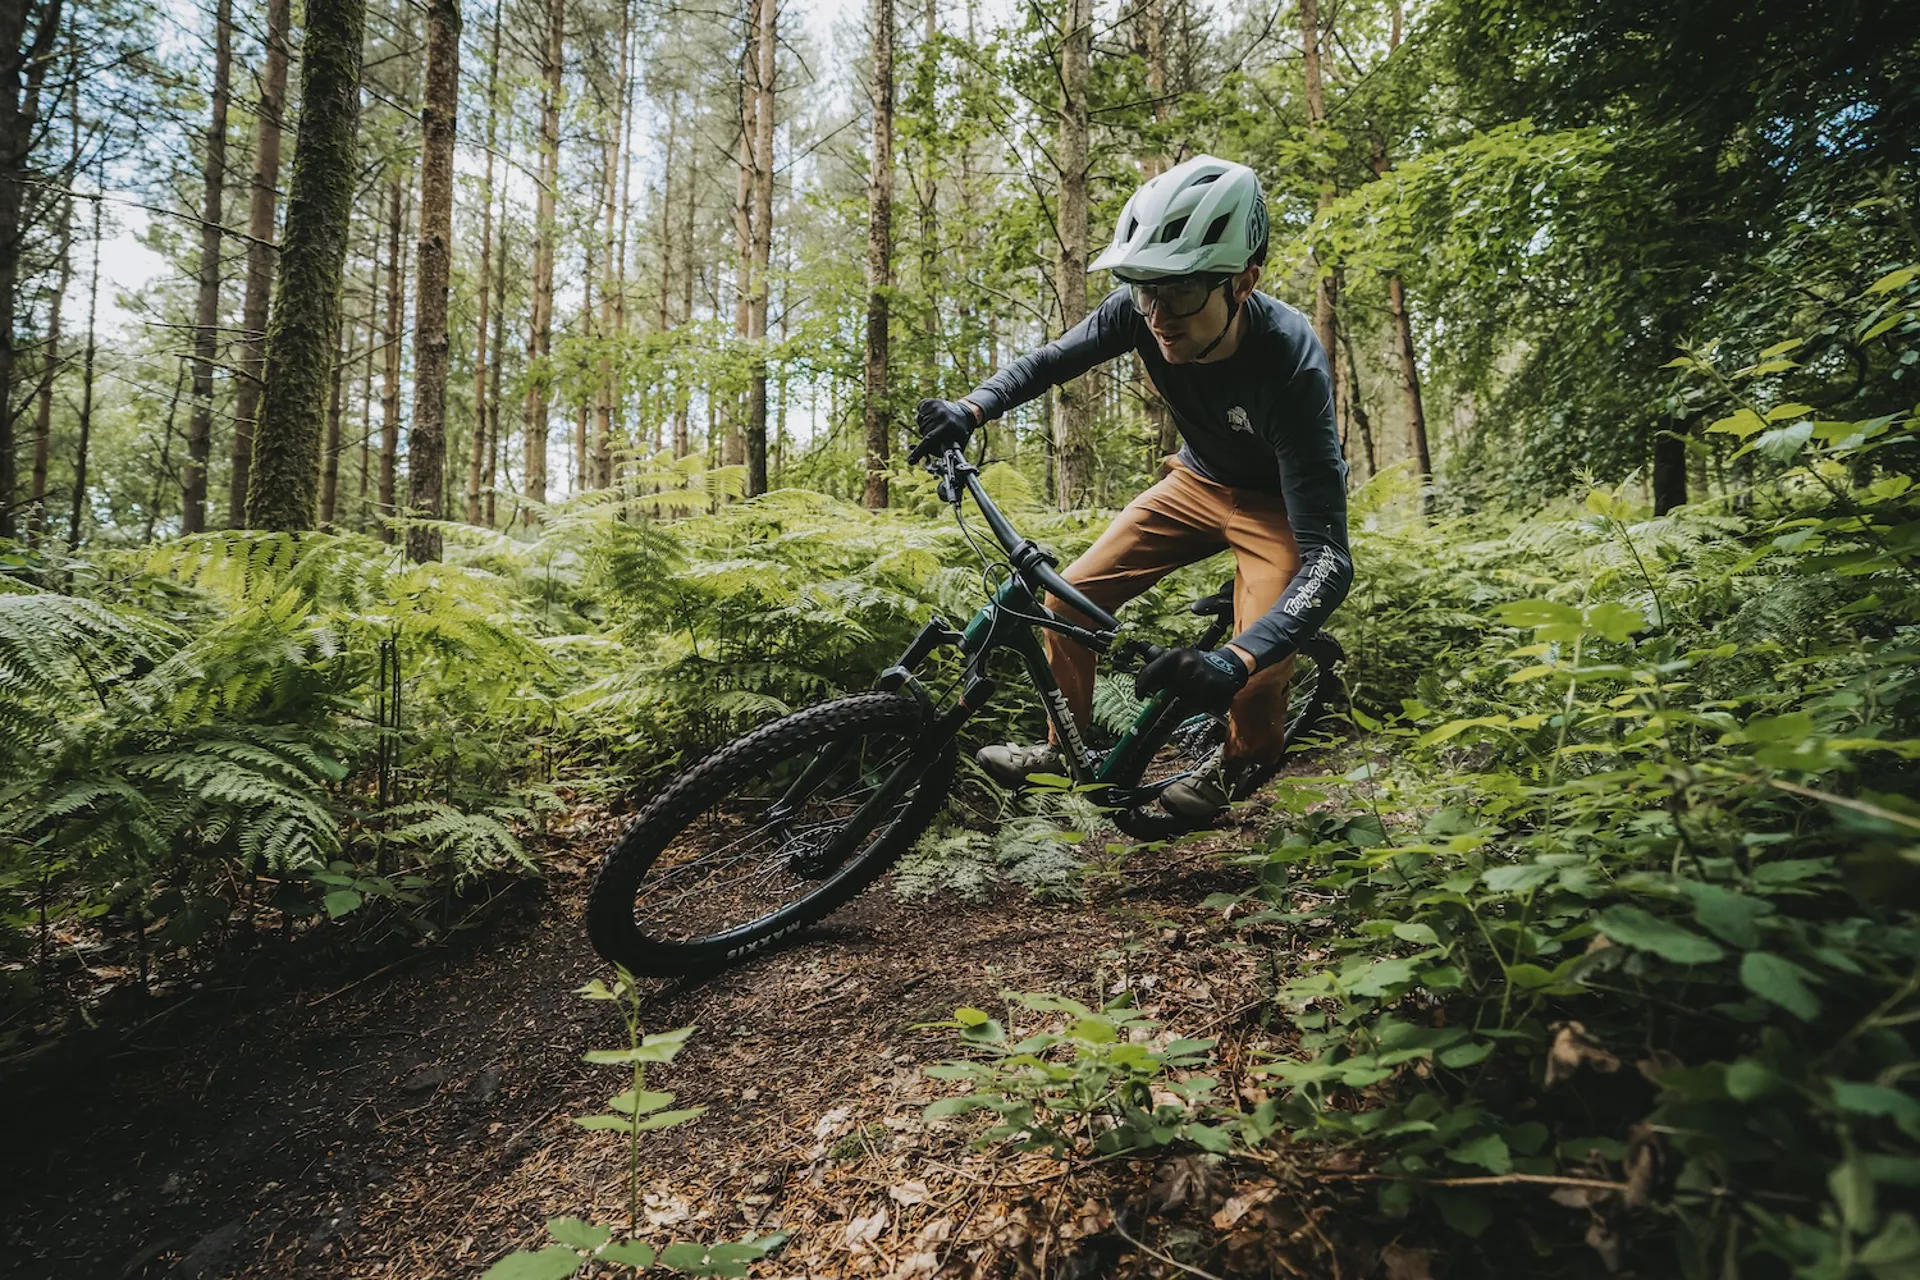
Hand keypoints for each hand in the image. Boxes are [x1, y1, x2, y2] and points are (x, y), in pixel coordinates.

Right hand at [909, 398, 977, 463]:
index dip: (919, 452)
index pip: (929, 441)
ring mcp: (935, 407)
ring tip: (937, 426)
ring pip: (920, 424)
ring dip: (926, 428)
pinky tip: (933, 417)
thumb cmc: (960, 432)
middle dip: (927, 438)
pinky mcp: (929, 402)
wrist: (964, 413)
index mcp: (947, 426)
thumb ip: (944, 455)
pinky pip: (919, 413)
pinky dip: (924, 417)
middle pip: (923, 433)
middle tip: (938, 435)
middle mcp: (940, 415)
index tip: (911, 461)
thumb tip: (931, 467)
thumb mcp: (957, 444)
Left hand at [1134, 647, 1249, 712]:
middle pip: (1162, 695)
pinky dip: (1191, 710)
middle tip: (1159, 708)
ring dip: (1177, 709)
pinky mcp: (1209, 694)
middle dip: (1160, 703)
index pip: (1149, 673)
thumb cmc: (1197, 665)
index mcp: (1174, 656)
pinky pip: (1192, 710)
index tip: (1140, 696)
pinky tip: (1197, 702)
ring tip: (1185, 701)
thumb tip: (1144, 689)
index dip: (1141, 687)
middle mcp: (1185, 666)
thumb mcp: (1178, 659)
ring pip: (1177, 707)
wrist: (1228, 666)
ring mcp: (1198, 681)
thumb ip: (1160, 671)